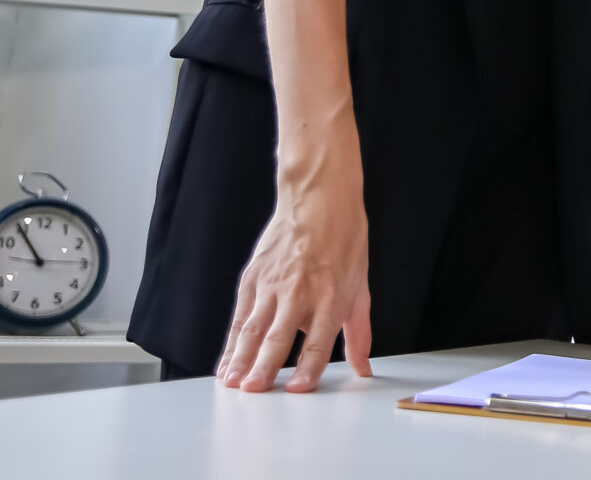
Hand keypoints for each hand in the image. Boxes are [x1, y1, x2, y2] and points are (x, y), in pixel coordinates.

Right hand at [217, 142, 371, 392]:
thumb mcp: (360, 287)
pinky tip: (226, 362)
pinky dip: (230, 343)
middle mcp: (300, 292)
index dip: (309, 367)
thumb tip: (364, 368)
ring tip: (233, 383)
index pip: (319, 340)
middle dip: (264, 367)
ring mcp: (272, 285)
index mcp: (331, 296)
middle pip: (278, 336)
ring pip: (252, 329)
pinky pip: (238, 317)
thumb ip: (359, 333)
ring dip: (240, 359)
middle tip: (254, 391)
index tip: (298, 389)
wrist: (319, 200)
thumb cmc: (344, 242)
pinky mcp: (252, 279)